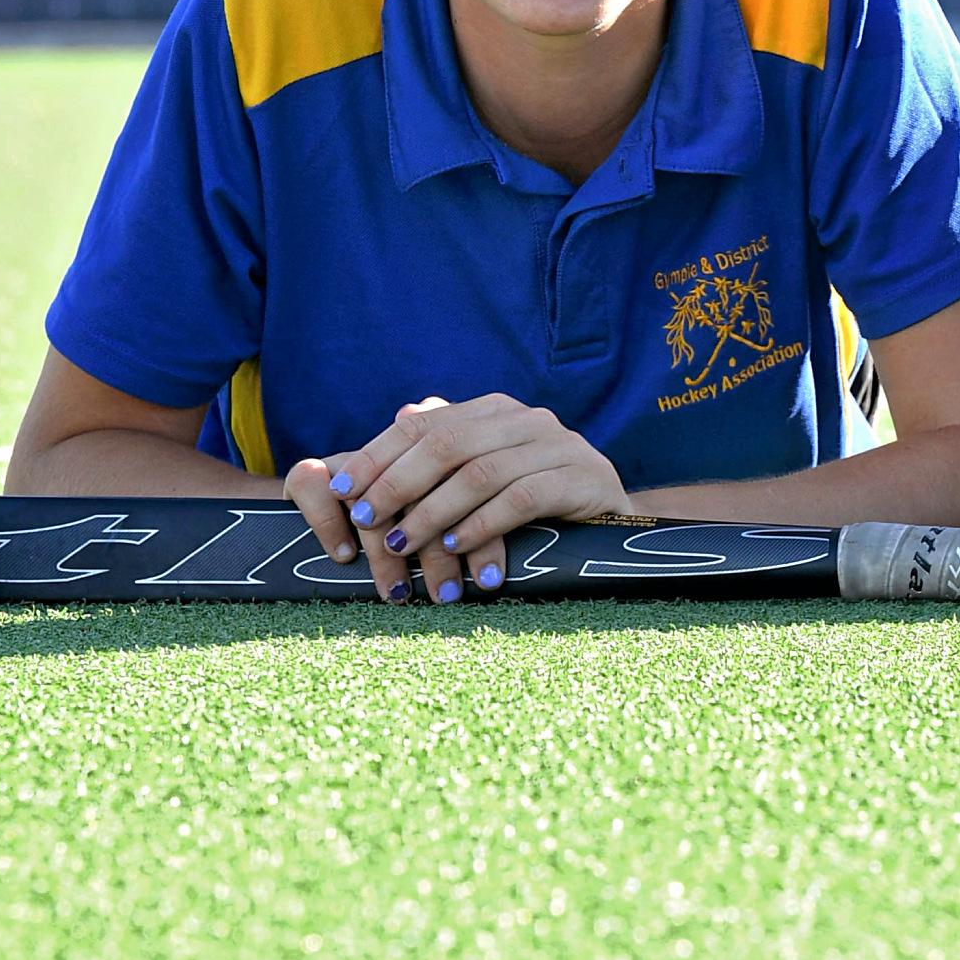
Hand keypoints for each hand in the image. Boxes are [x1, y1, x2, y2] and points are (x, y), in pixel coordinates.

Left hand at [287, 397, 629, 603]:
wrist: (618, 524)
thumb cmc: (538, 503)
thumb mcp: (487, 474)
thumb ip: (446, 447)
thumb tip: (401, 413)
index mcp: (495, 411)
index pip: (425, 424)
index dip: (378, 455)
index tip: (341, 490)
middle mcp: (527, 419)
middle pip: (448, 444)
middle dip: (398, 484)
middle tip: (367, 520)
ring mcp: (559, 445)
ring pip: (481, 472)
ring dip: (434, 512)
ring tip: (404, 544)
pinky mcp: (584, 479)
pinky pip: (523, 497)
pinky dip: (482, 524)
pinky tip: (457, 548)